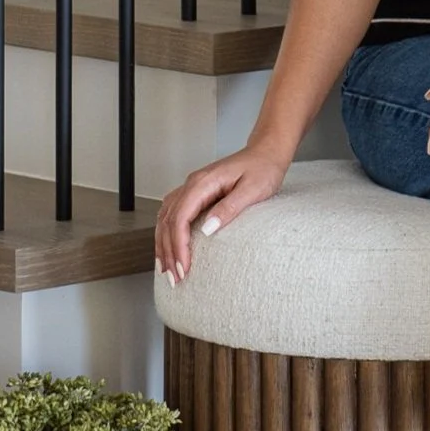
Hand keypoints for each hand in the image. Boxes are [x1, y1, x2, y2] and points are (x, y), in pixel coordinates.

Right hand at [155, 140, 288, 285]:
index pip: (180, 218)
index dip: (179, 245)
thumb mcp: (253, 189)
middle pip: (168, 221)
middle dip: (169, 251)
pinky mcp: (196, 194)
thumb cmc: (262, 169)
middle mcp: (192, 184)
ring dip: (163, 245)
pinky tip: (168, 249)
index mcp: (203, 182)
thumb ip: (230, 208)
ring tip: (167, 270)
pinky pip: (172, 215)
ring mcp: (192, 188)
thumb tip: (208, 229)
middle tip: (175, 278)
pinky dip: (167, 234)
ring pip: (165, 218)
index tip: (183, 267)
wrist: (266, 153)